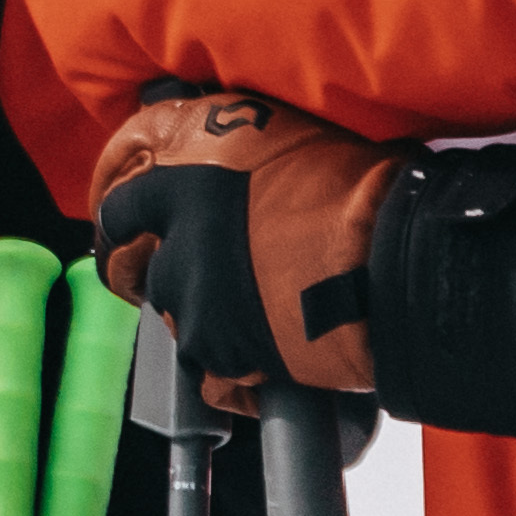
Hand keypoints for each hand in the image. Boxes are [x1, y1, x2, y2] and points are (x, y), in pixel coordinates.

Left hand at [94, 85, 402, 406]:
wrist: (394, 260)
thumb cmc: (363, 192)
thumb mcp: (292, 142)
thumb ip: (241, 158)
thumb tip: (235, 164)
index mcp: (185, 173)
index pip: (121, 203)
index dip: (128, 222)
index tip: (133, 232)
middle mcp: (176, 231)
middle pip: (138, 264)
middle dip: (149, 273)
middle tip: (185, 280)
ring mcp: (193, 293)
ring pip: (175, 315)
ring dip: (204, 316)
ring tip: (253, 314)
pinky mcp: (220, 348)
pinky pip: (209, 372)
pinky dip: (233, 373)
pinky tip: (268, 360)